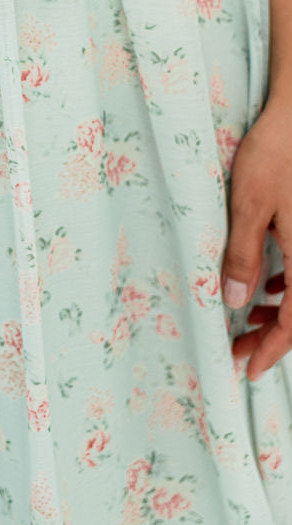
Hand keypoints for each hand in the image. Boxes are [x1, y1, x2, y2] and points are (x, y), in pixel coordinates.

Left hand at [221, 98, 291, 379]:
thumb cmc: (276, 154)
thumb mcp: (250, 205)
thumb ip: (243, 255)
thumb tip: (237, 304)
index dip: (271, 351)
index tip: (247, 370)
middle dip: (273, 337)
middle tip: (238, 348)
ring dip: (282, 312)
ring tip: (249, 318)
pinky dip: (290, 285)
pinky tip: (269, 282)